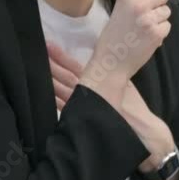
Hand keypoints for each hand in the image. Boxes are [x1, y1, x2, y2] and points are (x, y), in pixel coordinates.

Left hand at [48, 41, 175, 172]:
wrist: (142, 133)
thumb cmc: (136, 110)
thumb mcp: (127, 88)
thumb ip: (113, 76)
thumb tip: (103, 63)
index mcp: (99, 85)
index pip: (76, 68)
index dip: (62, 58)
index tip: (51, 46)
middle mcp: (89, 95)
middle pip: (65, 78)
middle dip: (52, 65)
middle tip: (39, 51)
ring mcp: (83, 108)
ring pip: (62, 91)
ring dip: (49, 80)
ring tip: (36, 67)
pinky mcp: (82, 120)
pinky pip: (64, 108)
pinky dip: (55, 99)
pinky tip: (46, 92)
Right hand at [79, 0, 172, 107]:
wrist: (111, 61)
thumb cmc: (115, 35)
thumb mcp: (124, 9)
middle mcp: (138, 4)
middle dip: (159, 4)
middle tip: (144, 17)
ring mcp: (148, 19)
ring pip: (167, 11)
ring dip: (159, 19)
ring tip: (143, 29)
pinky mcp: (157, 33)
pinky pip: (167, 26)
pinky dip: (160, 32)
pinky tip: (146, 38)